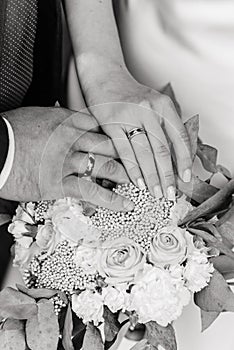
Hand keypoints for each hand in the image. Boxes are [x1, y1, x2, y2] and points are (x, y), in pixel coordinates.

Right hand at [0, 107, 133, 210]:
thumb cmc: (9, 132)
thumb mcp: (36, 116)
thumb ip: (54, 117)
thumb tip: (61, 112)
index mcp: (65, 120)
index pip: (101, 125)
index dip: (115, 133)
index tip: (125, 139)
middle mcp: (72, 138)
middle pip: (110, 145)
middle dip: (127, 154)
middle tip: (140, 161)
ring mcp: (68, 161)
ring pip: (107, 166)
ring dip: (126, 175)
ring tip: (139, 181)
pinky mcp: (60, 183)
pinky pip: (93, 192)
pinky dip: (112, 199)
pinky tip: (126, 204)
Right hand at [83, 66, 191, 199]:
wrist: (105, 77)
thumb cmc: (131, 95)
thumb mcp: (155, 104)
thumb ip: (166, 126)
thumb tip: (176, 158)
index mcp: (163, 104)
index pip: (180, 137)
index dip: (184, 161)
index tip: (185, 177)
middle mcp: (148, 109)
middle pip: (162, 149)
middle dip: (167, 175)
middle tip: (170, 193)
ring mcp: (128, 116)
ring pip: (144, 153)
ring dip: (151, 177)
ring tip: (156, 192)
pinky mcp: (110, 124)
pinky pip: (124, 152)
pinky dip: (132, 170)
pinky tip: (137, 182)